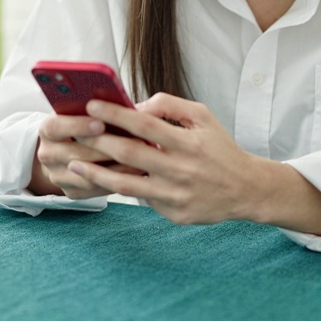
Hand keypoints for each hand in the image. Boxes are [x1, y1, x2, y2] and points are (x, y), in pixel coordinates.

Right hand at [32, 113, 143, 198]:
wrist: (64, 152)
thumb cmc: (82, 126)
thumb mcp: (82, 113)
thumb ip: (100, 109)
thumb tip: (131, 107)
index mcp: (47, 130)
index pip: (56, 127)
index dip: (78, 125)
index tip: (101, 123)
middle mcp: (47, 154)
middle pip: (75, 154)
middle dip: (107, 148)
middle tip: (137, 141)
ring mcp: (57, 176)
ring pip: (88, 175)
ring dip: (117, 168)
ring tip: (142, 159)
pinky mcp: (70, 193)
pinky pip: (95, 190)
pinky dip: (115, 181)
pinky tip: (135, 174)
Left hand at [69, 93, 264, 224]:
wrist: (245, 189)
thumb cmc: (219, 148)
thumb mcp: (203, 117)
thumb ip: (170, 106)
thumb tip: (136, 106)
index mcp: (188, 143)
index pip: (144, 124)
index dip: (116, 114)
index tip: (92, 105)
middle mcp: (181, 170)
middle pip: (130, 153)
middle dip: (98, 141)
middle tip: (75, 133)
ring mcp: (176, 195)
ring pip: (126, 185)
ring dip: (96, 174)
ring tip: (74, 164)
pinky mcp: (174, 214)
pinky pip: (141, 199)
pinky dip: (120, 189)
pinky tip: (101, 181)